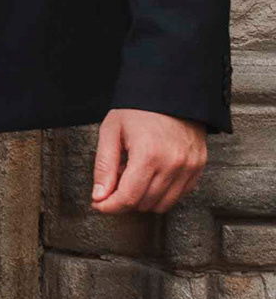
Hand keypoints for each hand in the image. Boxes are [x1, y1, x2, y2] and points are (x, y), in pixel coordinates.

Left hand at [90, 108, 207, 214]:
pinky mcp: (198, 167)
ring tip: (133, 175)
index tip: (99, 204)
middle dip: (124, 199)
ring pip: (163, 204)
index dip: (110, 206)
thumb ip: (104, 166)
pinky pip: (179, 195)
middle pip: (144, 204)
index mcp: (148, 155)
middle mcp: (172, 164)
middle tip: (115, 180)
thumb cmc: (137, 109)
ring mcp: (189, 167)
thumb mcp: (111, 131)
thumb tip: (99, 197)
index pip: (128, 198)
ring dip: (143, 198)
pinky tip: (151, 175)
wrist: (170, 91)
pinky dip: (162, 193)